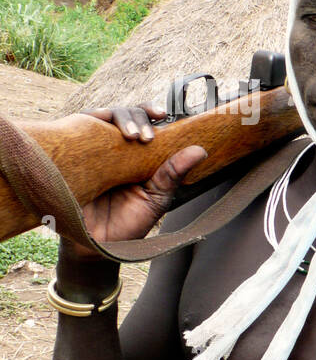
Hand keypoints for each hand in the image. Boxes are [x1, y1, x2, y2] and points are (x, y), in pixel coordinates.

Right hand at [60, 104, 207, 261]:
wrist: (95, 246)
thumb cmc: (128, 225)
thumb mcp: (156, 200)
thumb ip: (173, 175)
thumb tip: (200, 150)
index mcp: (139, 157)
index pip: (145, 124)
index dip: (151, 112)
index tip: (163, 114)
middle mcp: (115, 148)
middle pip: (125, 115)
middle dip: (137, 116)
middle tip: (145, 137)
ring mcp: (93, 150)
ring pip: (102, 117)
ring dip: (119, 117)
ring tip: (130, 135)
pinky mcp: (72, 155)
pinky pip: (76, 130)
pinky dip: (89, 121)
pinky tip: (100, 126)